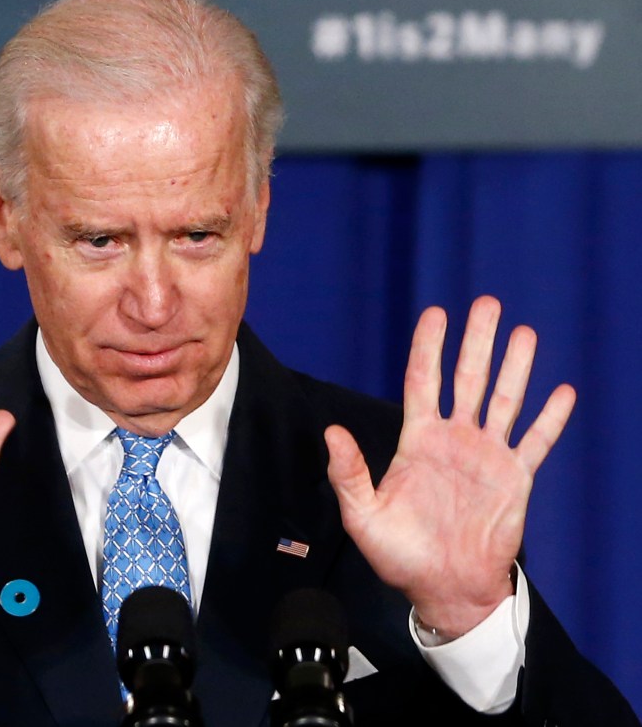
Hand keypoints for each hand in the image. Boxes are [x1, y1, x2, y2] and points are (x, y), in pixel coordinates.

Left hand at [324, 296, 575, 637]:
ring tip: (524, 332)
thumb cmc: (399, 554)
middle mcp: (454, 439)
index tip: (435, 313)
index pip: (423, 381)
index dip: (428, 347)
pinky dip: (550, 418)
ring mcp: (487, 456)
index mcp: (417, 440)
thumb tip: (331, 432)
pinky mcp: (515, 479)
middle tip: (487, 303)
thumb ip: (348, 474)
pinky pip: (536, 442)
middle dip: (477, 341)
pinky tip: (561, 391)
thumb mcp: (363, 516)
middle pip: (468, 378)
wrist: (444, 588)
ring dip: (515, 367)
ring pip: (505, 400)